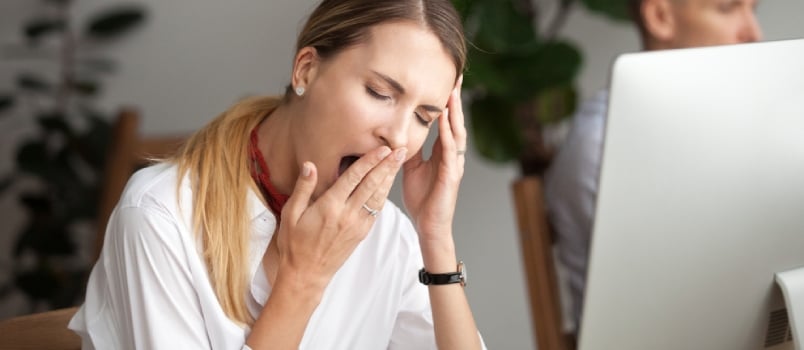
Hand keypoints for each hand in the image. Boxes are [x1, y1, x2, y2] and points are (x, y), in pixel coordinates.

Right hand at [273, 146, 405, 290]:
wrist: (306, 274)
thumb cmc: (295, 244)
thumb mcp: (290, 214)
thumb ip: (303, 188)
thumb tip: (310, 165)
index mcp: (330, 207)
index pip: (354, 178)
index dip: (370, 161)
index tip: (382, 148)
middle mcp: (347, 215)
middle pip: (372, 185)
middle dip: (387, 165)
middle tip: (400, 150)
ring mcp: (357, 225)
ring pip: (378, 197)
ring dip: (390, 178)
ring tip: (399, 162)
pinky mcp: (362, 233)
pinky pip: (376, 210)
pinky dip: (384, 194)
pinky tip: (388, 184)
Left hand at [402, 76, 465, 240]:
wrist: (428, 226)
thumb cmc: (422, 199)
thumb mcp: (410, 168)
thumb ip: (409, 149)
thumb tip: (398, 132)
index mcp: (442, 152)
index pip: (446, 121)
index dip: (447, 101)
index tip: (447, 80)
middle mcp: (452, 155)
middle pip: (456, 121)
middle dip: (456, 99)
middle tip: (457, 76)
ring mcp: (453, 165)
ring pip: (457, 133)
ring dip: (455, 112)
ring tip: (453, 92)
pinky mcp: (451, 176)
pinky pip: (450, 152)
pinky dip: (448, 135)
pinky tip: (446, 122)